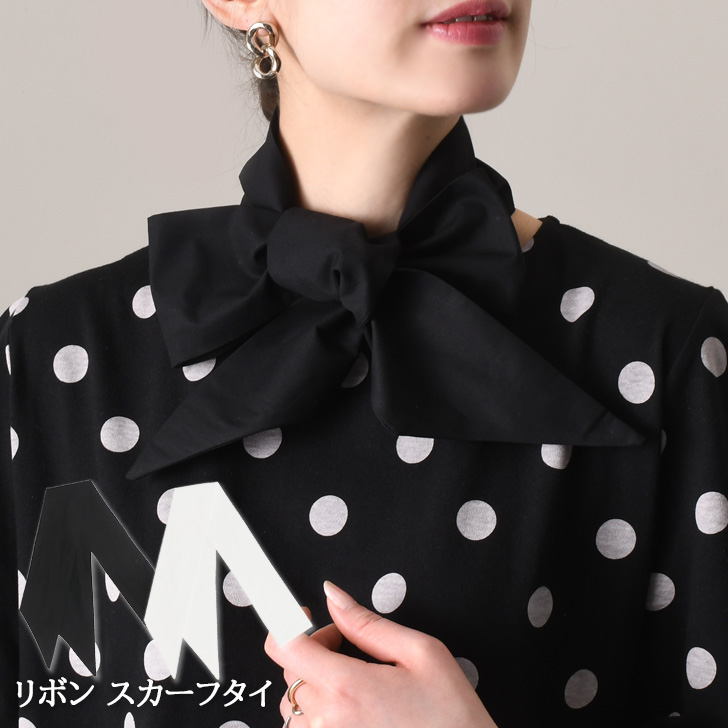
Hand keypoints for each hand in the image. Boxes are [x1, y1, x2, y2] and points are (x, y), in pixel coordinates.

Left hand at [264, 580, 497, 727]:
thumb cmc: (452, 715)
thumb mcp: (421, 653)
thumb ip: (367, 623)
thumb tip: (333, 596)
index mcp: (348, 687)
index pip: (285, 646)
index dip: (286, 621)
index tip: (301, 613)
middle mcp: (328, 722)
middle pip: (290, 671)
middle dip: (314, 649)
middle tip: (347, 645)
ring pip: (294, 704)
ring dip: (313, 684)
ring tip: (352, 681)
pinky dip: (319, 713)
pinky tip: (352, 709)